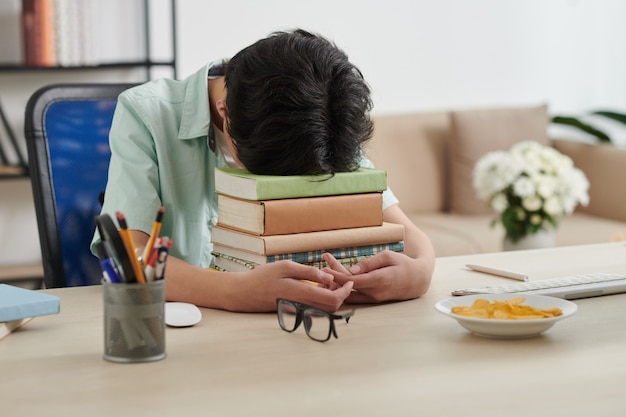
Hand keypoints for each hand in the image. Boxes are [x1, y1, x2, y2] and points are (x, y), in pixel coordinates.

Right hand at [227, 260, 353, 311]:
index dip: (345, 291)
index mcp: (302, 294)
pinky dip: (320, 299)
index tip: (348, 280)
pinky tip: (315, 286)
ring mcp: (299, 312)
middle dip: (339, 293)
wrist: (243, 293)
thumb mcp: (286, 267)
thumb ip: (309, 273)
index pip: (333, 299)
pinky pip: (315, 309)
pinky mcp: (295, 313)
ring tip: (324, 280)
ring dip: (330, 296)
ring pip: (325, 309)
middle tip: (335, 277)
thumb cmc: (262, 277)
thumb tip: (329, 276)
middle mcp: (302, 307)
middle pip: (332, 307)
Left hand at [323, 251, 431, 303]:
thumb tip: (352, 269)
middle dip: (334, 276)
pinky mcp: (374, 300)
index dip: (336, 275)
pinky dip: (345, 289)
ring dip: (338, 284)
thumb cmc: (404, 264)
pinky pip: (356, 296)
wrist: (418, 280)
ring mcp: (374, 299)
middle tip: (324, 263)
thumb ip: (369, 263)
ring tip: (327, 271)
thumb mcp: (388, 257)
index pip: (352, 280)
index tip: (324, 268)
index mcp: (378, 280)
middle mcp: (375, 293)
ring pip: (350, 294)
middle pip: (348, 287)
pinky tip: (337, 281)